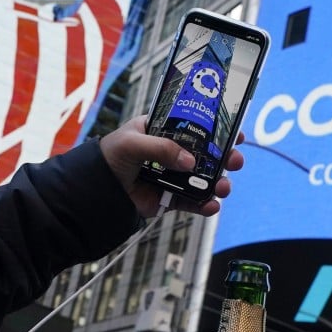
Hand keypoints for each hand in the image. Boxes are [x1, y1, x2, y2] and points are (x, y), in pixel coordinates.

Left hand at [99, 116, 244, 217]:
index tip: (235, 131)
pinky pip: (192, 201)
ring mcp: (173, 176)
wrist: (96, 191)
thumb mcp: (132, 143)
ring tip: (223, 188)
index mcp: (162, 130)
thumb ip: (161, 148)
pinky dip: (204, 205)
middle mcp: (171, 152)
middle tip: (235, 161)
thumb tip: (189, 162)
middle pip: (206, 154)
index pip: (194, 126)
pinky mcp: (169, 197)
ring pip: (203, 179)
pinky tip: (211, 206)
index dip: (216, 128)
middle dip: (224, 158)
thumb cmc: (109, 157)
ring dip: (218, 183)